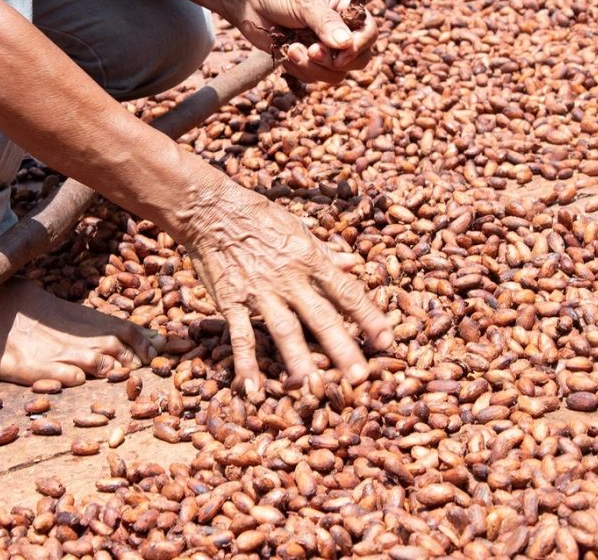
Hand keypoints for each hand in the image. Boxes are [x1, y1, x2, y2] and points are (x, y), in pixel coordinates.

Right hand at [184, 178, 393, 392]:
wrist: (211, 210)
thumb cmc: (258, 216)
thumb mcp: (297, 228)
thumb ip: (326, 251)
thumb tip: (354, 263)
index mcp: (309, 259)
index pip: (346, 292)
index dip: (368, 317)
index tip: (387, 341)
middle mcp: (289, 278)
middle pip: (322, 317)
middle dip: (342, 347)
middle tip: (361, 378)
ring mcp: (259, 291)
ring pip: (284, 329)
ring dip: (299, 359)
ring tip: (313, 386)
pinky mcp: (231, 300)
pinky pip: (240, 335)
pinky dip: (245, 363)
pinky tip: (252, 388)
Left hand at [234, 0, 377, 83]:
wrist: (248, 0)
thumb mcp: (304, 2)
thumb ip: (326, 22)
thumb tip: (346, 44)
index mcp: (347, 8)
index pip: (370, 33)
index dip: (360, 46)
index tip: (340, 52)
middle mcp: (340, 30)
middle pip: (358, 60)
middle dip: (335, 62)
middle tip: (312, 52)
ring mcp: (324, 48)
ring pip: (335, 74)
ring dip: (313, 67)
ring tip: (292, 49)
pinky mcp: (306, 61)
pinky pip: (313, 77)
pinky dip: (299, 69)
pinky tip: (286, 51)